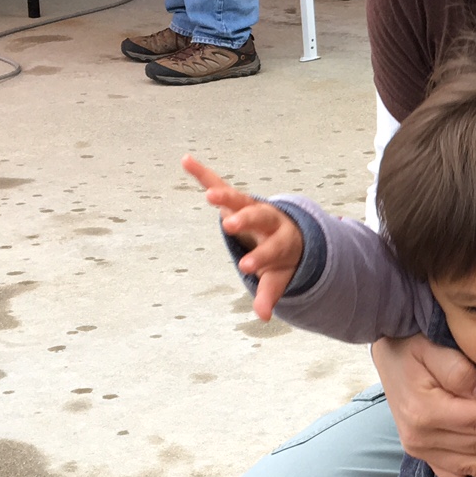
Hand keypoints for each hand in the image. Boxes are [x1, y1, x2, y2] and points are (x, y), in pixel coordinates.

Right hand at [181, 155, 300, 317]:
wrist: (289, 230)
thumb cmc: (281, 257)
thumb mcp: (279, 276)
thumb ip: (270, 293)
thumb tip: (264, 316)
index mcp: (282, 239)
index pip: (272, 248)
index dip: (261, 257)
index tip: (248, 267)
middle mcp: (268, 218)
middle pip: (259, 216)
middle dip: (245, 219)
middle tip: (230, 224)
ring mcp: (251, 205)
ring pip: (239, 198)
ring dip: (225, 196)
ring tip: (210, 195)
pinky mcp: (234, 198)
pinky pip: (218, 182)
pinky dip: (203, 173)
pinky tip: (186, 160)